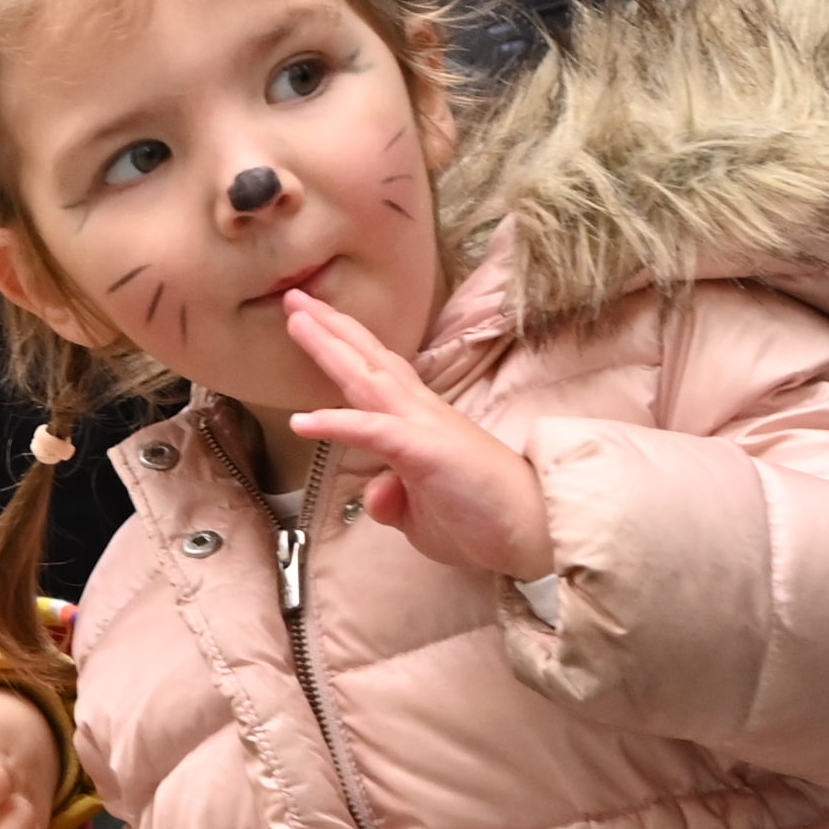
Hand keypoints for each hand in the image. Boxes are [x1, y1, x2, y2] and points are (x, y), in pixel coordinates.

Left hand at [284, 287, 554, 579]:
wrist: (534, 529)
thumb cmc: (483, 517)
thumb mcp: (422, 513)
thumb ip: (393, 499)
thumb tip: (377, 494)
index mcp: (420, 420)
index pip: (377, 373)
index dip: (345, 344)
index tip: (312, 321)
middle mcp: (421, 413)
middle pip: (369, 361)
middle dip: (330, 327)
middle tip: (294, 298)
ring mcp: (424, 428)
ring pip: (369, 380)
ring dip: (330, 349)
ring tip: (297, 322)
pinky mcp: (425, 452)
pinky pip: (374, 433)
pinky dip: (337, 423)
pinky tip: (301, 420)